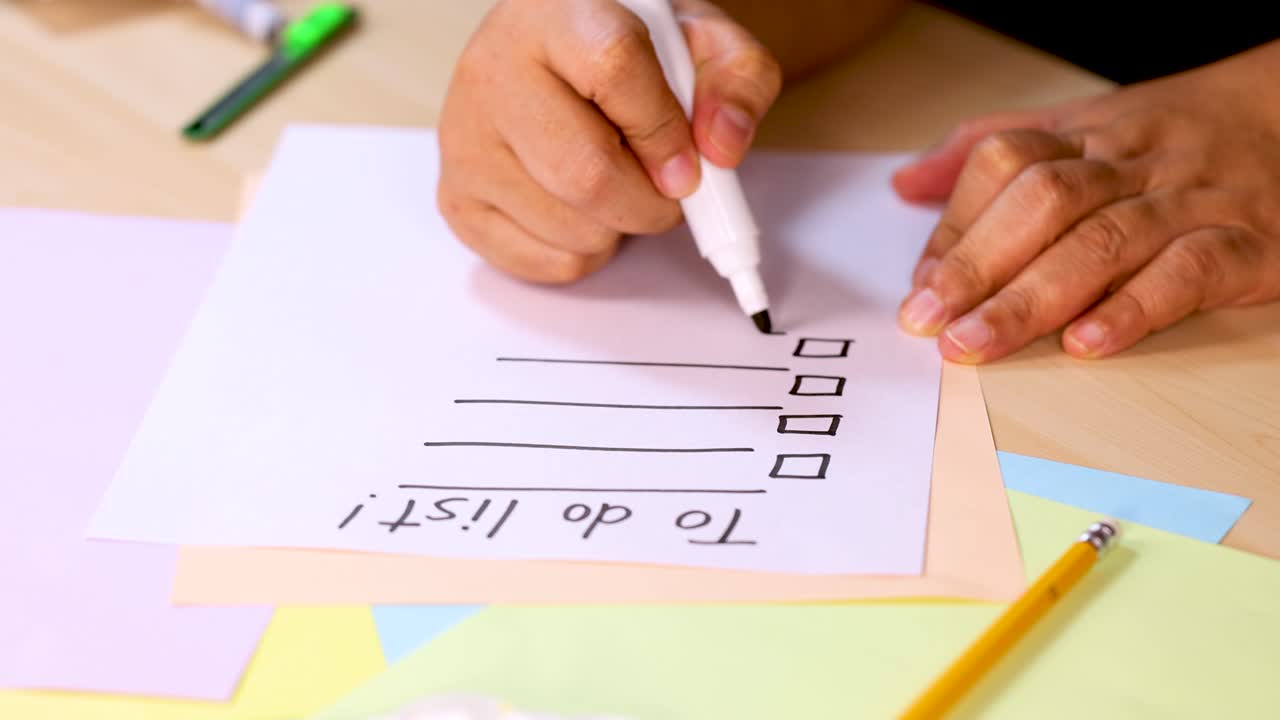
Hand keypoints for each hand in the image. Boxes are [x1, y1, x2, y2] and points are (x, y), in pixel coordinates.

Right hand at [437, 0, 781, 282]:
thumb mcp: (697, 43)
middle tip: (667, 191)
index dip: (665, 132)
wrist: (551, 59)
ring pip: (571, 228)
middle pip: (586, 173)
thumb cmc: (624, 53)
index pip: (615, 70)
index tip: (689, 163)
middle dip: (650, 203)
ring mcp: (465, 142)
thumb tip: (721, 148)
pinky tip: (582, 209)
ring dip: (621, 229)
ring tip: (618, 186)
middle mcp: (492, 73)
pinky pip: (546, 263)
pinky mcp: (457, 198)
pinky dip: (586, 253)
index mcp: (554, 14)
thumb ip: (737, 81)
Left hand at [891, 42, 1279, 362]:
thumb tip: (905, 181)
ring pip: (1105, 242)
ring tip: (976, 344)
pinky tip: (1086, 343)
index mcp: (1089, 135)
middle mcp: (1135, 163)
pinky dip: (1135, 308)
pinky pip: (1190, 271)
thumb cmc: (1172, 139)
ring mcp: (1193, 201)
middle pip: (1046, 201)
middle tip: (930, 321)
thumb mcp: (1083, 127)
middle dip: (978, 264)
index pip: (1007, 162)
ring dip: (1030, 299)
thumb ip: (993, 151)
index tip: (920, 283)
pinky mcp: (1251, 245)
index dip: (957, 223)